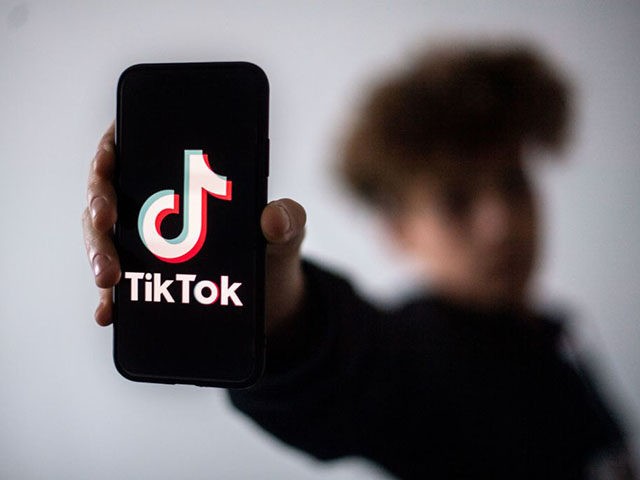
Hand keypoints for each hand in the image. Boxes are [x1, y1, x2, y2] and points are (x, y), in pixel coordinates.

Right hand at [82, 123, 306, 333]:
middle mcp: (158, 201)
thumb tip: (272, 218)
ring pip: (104, 236)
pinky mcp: (146, 277)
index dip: (112, 145)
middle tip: (105, 221)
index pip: (137, 143)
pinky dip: (109, 298)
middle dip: (99, 204)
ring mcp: (146, 240)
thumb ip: (289, 217)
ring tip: (109, 278)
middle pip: (110, 191)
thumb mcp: (289, 229)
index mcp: (187, 173)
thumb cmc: (275, 247)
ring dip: (98, 253)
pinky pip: (118, 284)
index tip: (107, 158)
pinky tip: (108, 312)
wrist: (273, 297)